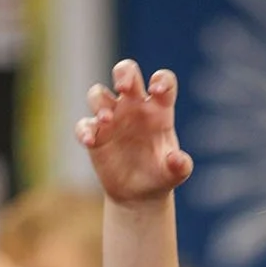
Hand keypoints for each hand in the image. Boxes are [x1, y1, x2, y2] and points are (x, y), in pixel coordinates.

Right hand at [76, 61, 194, 204]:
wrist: (139, 193)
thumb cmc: (160, 175)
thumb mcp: (174, 174)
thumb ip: (180, 166)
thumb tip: (177, 160)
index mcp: (159, 109)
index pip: (163, 81)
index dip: (161, 79)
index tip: (157, 90)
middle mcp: (134, 107)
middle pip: (126, 73)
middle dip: (124, 73)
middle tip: (123, 87)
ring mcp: (113, 117)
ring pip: (99, 94)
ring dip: (100, 102)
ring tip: (107, 119)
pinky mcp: (96, 134)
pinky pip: (85, 124)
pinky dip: (84, 130)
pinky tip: (90, 140)